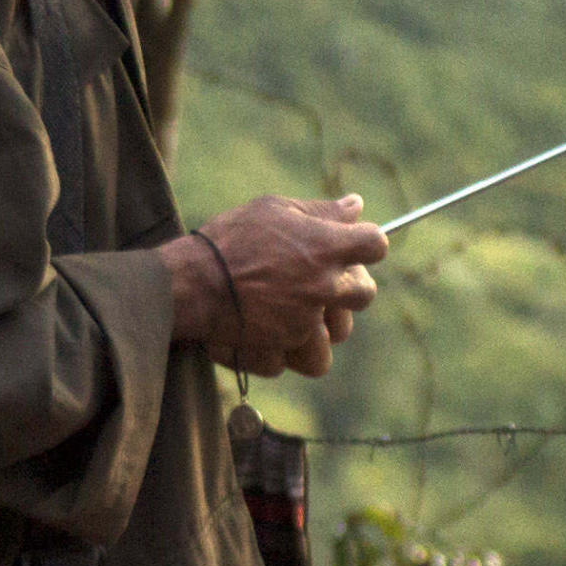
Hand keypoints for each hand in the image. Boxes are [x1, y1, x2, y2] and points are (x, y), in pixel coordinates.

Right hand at [177, 195, 381, 379]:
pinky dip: (280, 351)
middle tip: (319, 282)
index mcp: (326, 248)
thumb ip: (320, 211)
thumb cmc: (229, 239)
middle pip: (365, 294)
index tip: (352, 246)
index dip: (367, 244)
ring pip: (333, 339)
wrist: (189, 283)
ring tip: (289, 314)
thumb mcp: (274, 210)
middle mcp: (323, 288)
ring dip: (317, 329)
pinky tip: (261, 331)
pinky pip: (294, 359)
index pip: (376, 245)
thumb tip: (355, 206)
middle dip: (348, 289)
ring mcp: (305, 323)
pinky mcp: (282, 350)